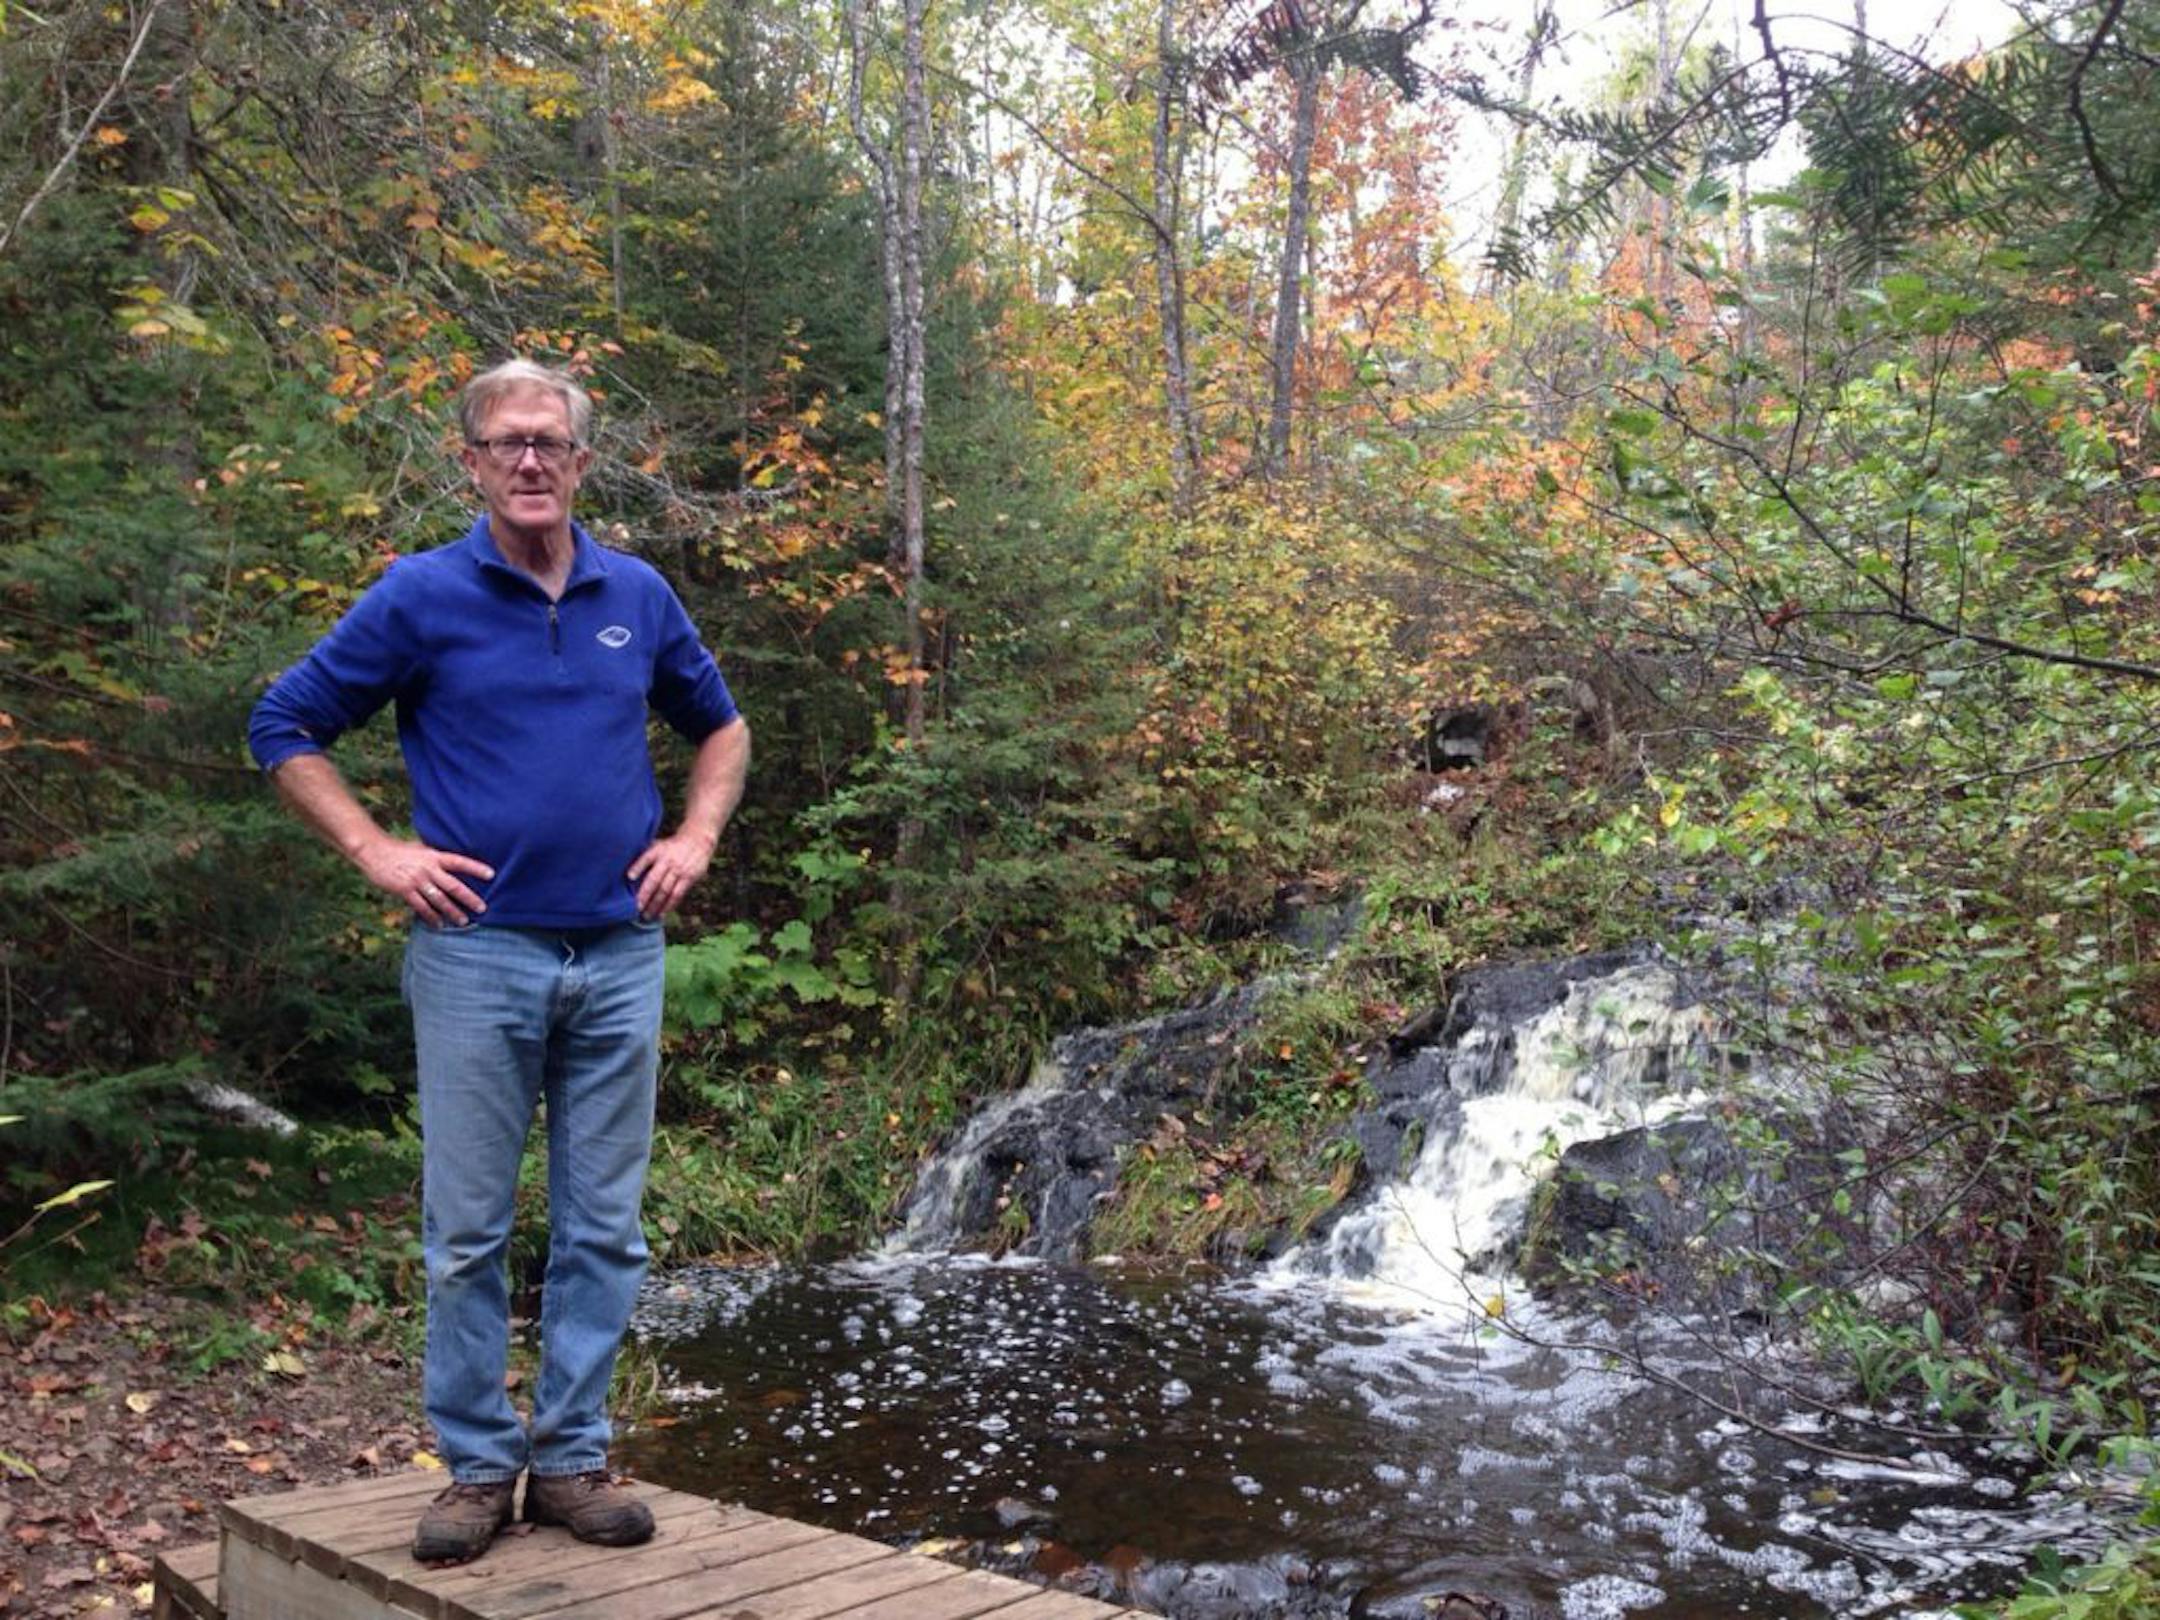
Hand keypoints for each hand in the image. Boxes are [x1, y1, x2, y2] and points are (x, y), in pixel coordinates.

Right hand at [357, 838, 493, 926]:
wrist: (374, 852)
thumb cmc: (399, 850)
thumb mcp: (421, 848)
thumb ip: (436, 857)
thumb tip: (453, 863)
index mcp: (434, 856)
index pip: (459, 862)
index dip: (475, 868)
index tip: (491, 874)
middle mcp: (428, 869)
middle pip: (454, 886)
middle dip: (469, 898)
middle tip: (482, 908)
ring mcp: (417, 880)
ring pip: (439, 900)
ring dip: (452, 912)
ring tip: (463, 921)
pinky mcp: (405, 890)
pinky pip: (421, 907)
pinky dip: (431, 917)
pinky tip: (439, 925)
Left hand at [627, 830, 713, 919]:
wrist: (698, 840)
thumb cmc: (672, 846)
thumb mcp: (659, 844)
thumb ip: (646, 856)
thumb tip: (629, 872)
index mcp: (658, 851)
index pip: (646, 858)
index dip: (638, 867)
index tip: (629, 877)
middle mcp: (668, 861)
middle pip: (654, 880)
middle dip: (645, 895)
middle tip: (636, 908)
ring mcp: (679, 870)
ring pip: (665, 890)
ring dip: (656, 904)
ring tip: (647, 915)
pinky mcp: (689, 878)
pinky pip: (678, 894)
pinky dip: (670, 905)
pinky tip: (662, 913)